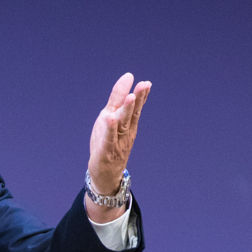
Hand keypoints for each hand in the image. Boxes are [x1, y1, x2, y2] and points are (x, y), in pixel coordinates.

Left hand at [86, 73, 150, 220]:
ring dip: (127, 111)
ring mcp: (117, 142)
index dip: (141, 96)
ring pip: (123, 125)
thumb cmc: (108, 143)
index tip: (146, 83)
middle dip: (138, 100)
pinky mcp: (106, 151)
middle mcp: (125, 132)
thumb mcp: (111, 117)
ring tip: (130, 98)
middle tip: (144, 86)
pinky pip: (109, 139)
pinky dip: (110, 129)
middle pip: (132, 114)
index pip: (136, 108)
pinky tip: (110, 119)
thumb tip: (128, 77)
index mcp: (127, 124)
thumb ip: (118, 98)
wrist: (105, 174)